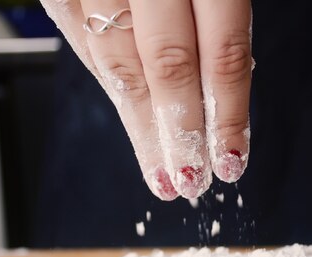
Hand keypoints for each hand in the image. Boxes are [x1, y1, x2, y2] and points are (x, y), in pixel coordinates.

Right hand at [40, 0, 252, 199]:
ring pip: (117, 63)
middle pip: (167, 67)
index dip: (227, 117)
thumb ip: (218, 22)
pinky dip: (106, 82)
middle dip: (180, 134)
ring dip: (140, 125)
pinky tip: (127, 112)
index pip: (223, 55)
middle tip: (189, 179)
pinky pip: (82, 39)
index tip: (230, 160)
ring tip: (158, 170)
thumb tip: (219, 100)